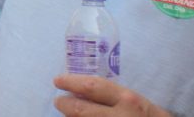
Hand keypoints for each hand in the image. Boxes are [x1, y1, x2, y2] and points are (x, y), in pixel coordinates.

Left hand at [54, 74, 171, 116]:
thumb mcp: (136, 102)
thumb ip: (113, 96)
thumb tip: (82, 91)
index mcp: (127, 100)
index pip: (92, 87)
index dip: (71, 82)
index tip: (58, 80)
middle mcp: (119, 116)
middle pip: (79, 109)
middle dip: (64, 104)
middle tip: (59, 101)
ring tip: (69, 115)